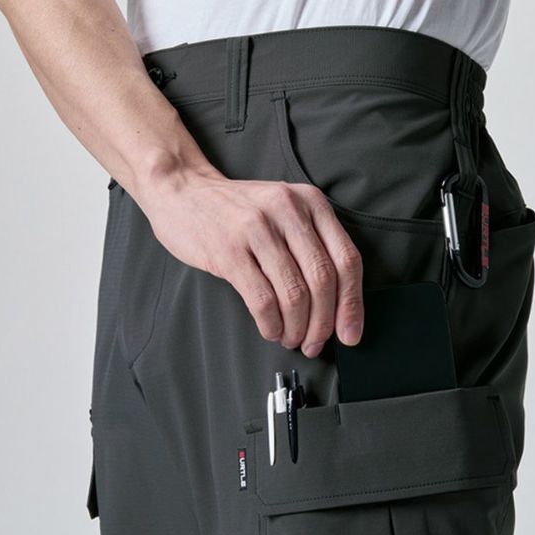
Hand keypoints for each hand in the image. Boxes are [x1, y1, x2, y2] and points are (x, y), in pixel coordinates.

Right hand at [137, 168, 363, 357]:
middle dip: (323, 323)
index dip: (352, 304)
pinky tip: (271, 330)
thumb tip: (338, 307)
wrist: (182, 191)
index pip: (346, 260)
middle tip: (315, 344)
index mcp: (311, 202)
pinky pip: (262, 300)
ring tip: (291, 338)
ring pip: (294, 294)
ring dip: (297, 328)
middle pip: (323, 281)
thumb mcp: (285, 211)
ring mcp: (257, 229)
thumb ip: (313, 245)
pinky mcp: (229, 250)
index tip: (350, 334)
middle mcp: (288, 210)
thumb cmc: (238, 211)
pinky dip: (271, 324)